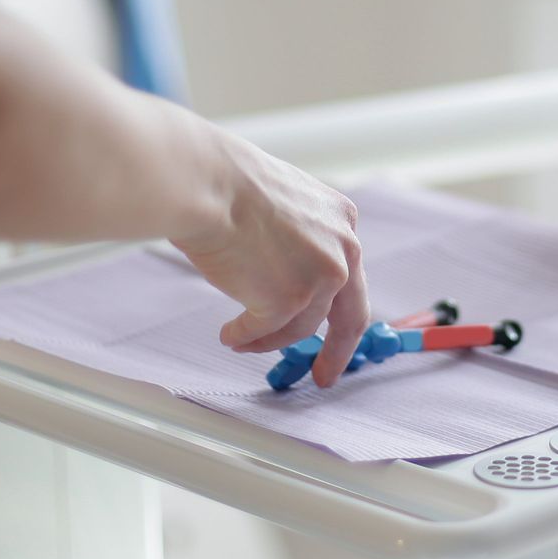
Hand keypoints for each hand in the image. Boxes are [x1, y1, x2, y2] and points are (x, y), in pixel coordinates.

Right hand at [171, 135, 369, 386]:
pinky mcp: (290, 301)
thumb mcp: (283, 202)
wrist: (206, 184)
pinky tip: (229, 335)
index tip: (332, 329)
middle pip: (350, 314)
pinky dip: (245, 337)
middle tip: (324, 375)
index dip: (337, 305)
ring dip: (267, 338)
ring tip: (240, 339)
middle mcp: (343, 249)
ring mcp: (320, 277)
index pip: (350, 273)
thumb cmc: (226, 183)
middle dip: (338, 351)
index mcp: (342, 219)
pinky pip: (266, 331)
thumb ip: (297, 238)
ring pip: (299, 327)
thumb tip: (278, 273)